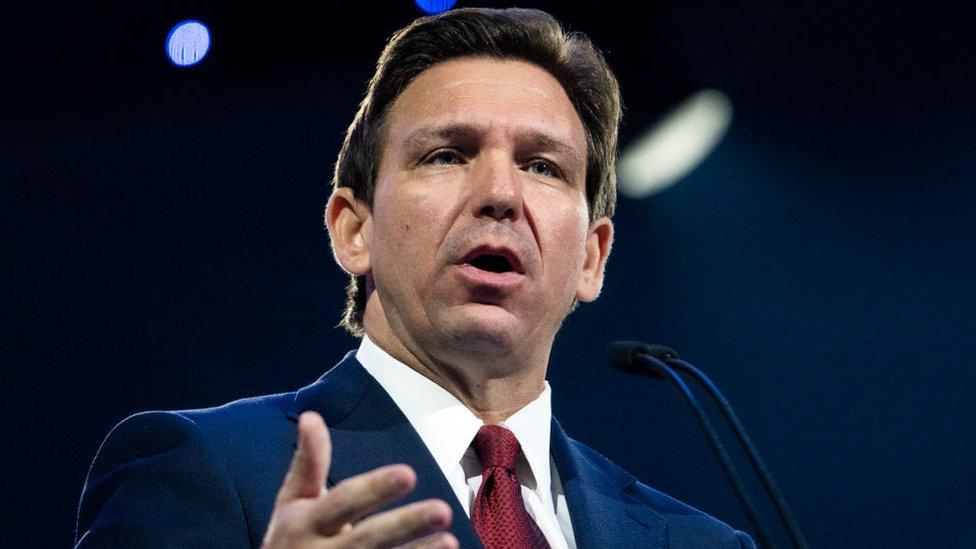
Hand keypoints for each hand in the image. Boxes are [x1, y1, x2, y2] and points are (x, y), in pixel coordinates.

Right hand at [262, 412, 457, 547]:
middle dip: (405, 525)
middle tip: (443, 510)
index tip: (408, 474)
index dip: (374, 488)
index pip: (344, 502)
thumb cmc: (291, 537)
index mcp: (306, 523)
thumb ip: (308, 462)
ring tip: (451, 541)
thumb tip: (310, 416)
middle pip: (368, 539)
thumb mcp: (292, 501)